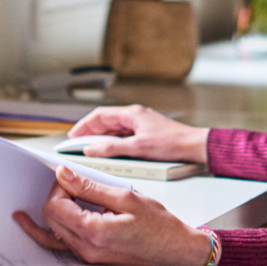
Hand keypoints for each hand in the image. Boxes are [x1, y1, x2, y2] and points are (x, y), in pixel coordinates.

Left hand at [12, 164, 211, 265]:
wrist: (175, 251)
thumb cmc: (159, 226)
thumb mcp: (125, 197)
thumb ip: (90, 186)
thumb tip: (64, 174)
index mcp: (93, 232)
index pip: (55, 206)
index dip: (59, 186)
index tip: (70, 175)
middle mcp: (85, 249)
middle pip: (50, 219)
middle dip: (54, 195)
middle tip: (68, 182)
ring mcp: (87, 257)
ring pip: (52, 235)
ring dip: (47, 214)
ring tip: (26, 210)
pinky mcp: (91, 258)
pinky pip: (62, 246)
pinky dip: (50, 232)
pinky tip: (39, 226)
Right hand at [67, 105, 209, 162]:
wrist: (193, 147)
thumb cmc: (171, 144)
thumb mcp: (138, 148)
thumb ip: (112, 148)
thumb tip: (92, 149)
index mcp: (132, 114)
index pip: (100, 116)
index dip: (84, 125)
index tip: (73, 136)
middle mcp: (135, 116)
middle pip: (106, 121)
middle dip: (90, 132)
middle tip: (78, 144)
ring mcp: (141, 124)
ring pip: (115, 129)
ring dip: (102, 137)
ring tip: (90, 149)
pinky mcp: (147, 133)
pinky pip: (124, 135)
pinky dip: (113, 142)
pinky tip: (110, 151)